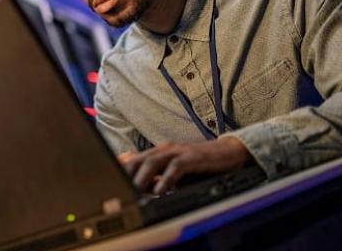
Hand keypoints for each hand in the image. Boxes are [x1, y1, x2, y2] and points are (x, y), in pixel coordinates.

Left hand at [122, 137, 250, 194]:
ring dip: (143, 179)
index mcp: (158, 153)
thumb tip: (142, 190)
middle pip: (138, 160)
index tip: (113, 185)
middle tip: (121, 192)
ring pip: (153, 162)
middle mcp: (164, 150)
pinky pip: (175, 167)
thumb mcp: (175, 173)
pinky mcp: (192, 157)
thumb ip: (158, 178)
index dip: (121, 172)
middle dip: (127, 176)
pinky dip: (166, 179)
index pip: (133, 161)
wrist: (228, 153)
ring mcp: (177, 152)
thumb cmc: (201, 165)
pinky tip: (161, 191)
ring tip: (137, 192)